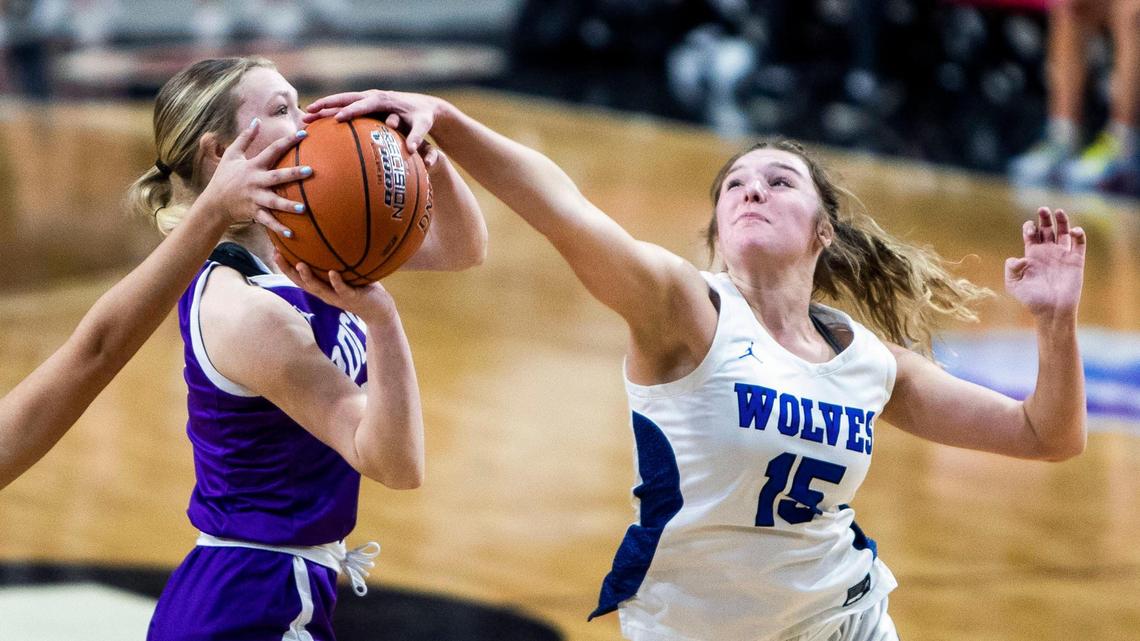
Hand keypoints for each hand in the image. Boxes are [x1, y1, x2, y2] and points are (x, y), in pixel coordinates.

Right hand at [199, 119, 310, 237]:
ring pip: (274, 202)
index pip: (272, 150)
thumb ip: (245, 137)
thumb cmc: (225, 177)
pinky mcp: (254, 213)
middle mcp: (255, 182)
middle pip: (276, 177)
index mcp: (252, 166)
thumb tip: (256, 120)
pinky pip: (267, 221)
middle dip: (293, 174)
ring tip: (304, 208)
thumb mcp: (231, 154)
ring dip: (288, 206)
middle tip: (310, 171)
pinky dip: (278, 228)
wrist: (214, 203)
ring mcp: (255, 198)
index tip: (304, 134)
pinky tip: (292, 233)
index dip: (288, 141)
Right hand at [273, 251, 396, 321]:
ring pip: (319, 288)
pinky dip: (336, 282)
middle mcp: (326, 294)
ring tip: (300, 265)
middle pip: (301, 283)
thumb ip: (338, 261)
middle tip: (277, 255)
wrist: (380, 311)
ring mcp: (338, 297)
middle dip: (288, 270)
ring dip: (308, 277)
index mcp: (322, 288)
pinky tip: (332, 273)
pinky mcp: (352, 299)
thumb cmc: (363, 289)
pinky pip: (343, 290)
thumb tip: (334, 237)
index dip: (285, 267)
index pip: (298, 277)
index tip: (274, 251)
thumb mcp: (348, 274)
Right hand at [304, 89, 443, 155]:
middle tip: (309, 112)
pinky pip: (344, 108)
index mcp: (383, 99)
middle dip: (327, 105)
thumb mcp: (423, 124)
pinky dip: (330, 113)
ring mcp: (366, 99)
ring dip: (323, 108)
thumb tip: (411, 151)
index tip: (337, 118)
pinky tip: (317, 124)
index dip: (351, 110)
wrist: (424, 106)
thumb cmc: (423, 116)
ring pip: (340, 102)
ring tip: (305, 117)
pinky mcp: (364, 105)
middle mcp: (371, 96)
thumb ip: (417, 135)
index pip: (363, 104)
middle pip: (345, 99)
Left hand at [1004, 207, 1086, 320]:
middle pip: (1046, 229)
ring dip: (1062, 220)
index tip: (1029, 229)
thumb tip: (1017, 258)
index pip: (1031, 234)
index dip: (1029, 227)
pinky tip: (1074, 231)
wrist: (1052, 311)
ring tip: (1058, 211)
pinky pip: (1079, 244)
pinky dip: (1079, 235)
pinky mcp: (1076, 261)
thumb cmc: (1031, 300)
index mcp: (1032, 255)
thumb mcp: (1014, 285)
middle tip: (1042, 209)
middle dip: (1044, 218)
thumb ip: (1011, 270)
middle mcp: (1047, 252)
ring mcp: (1062, 255)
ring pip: (1063, 232)